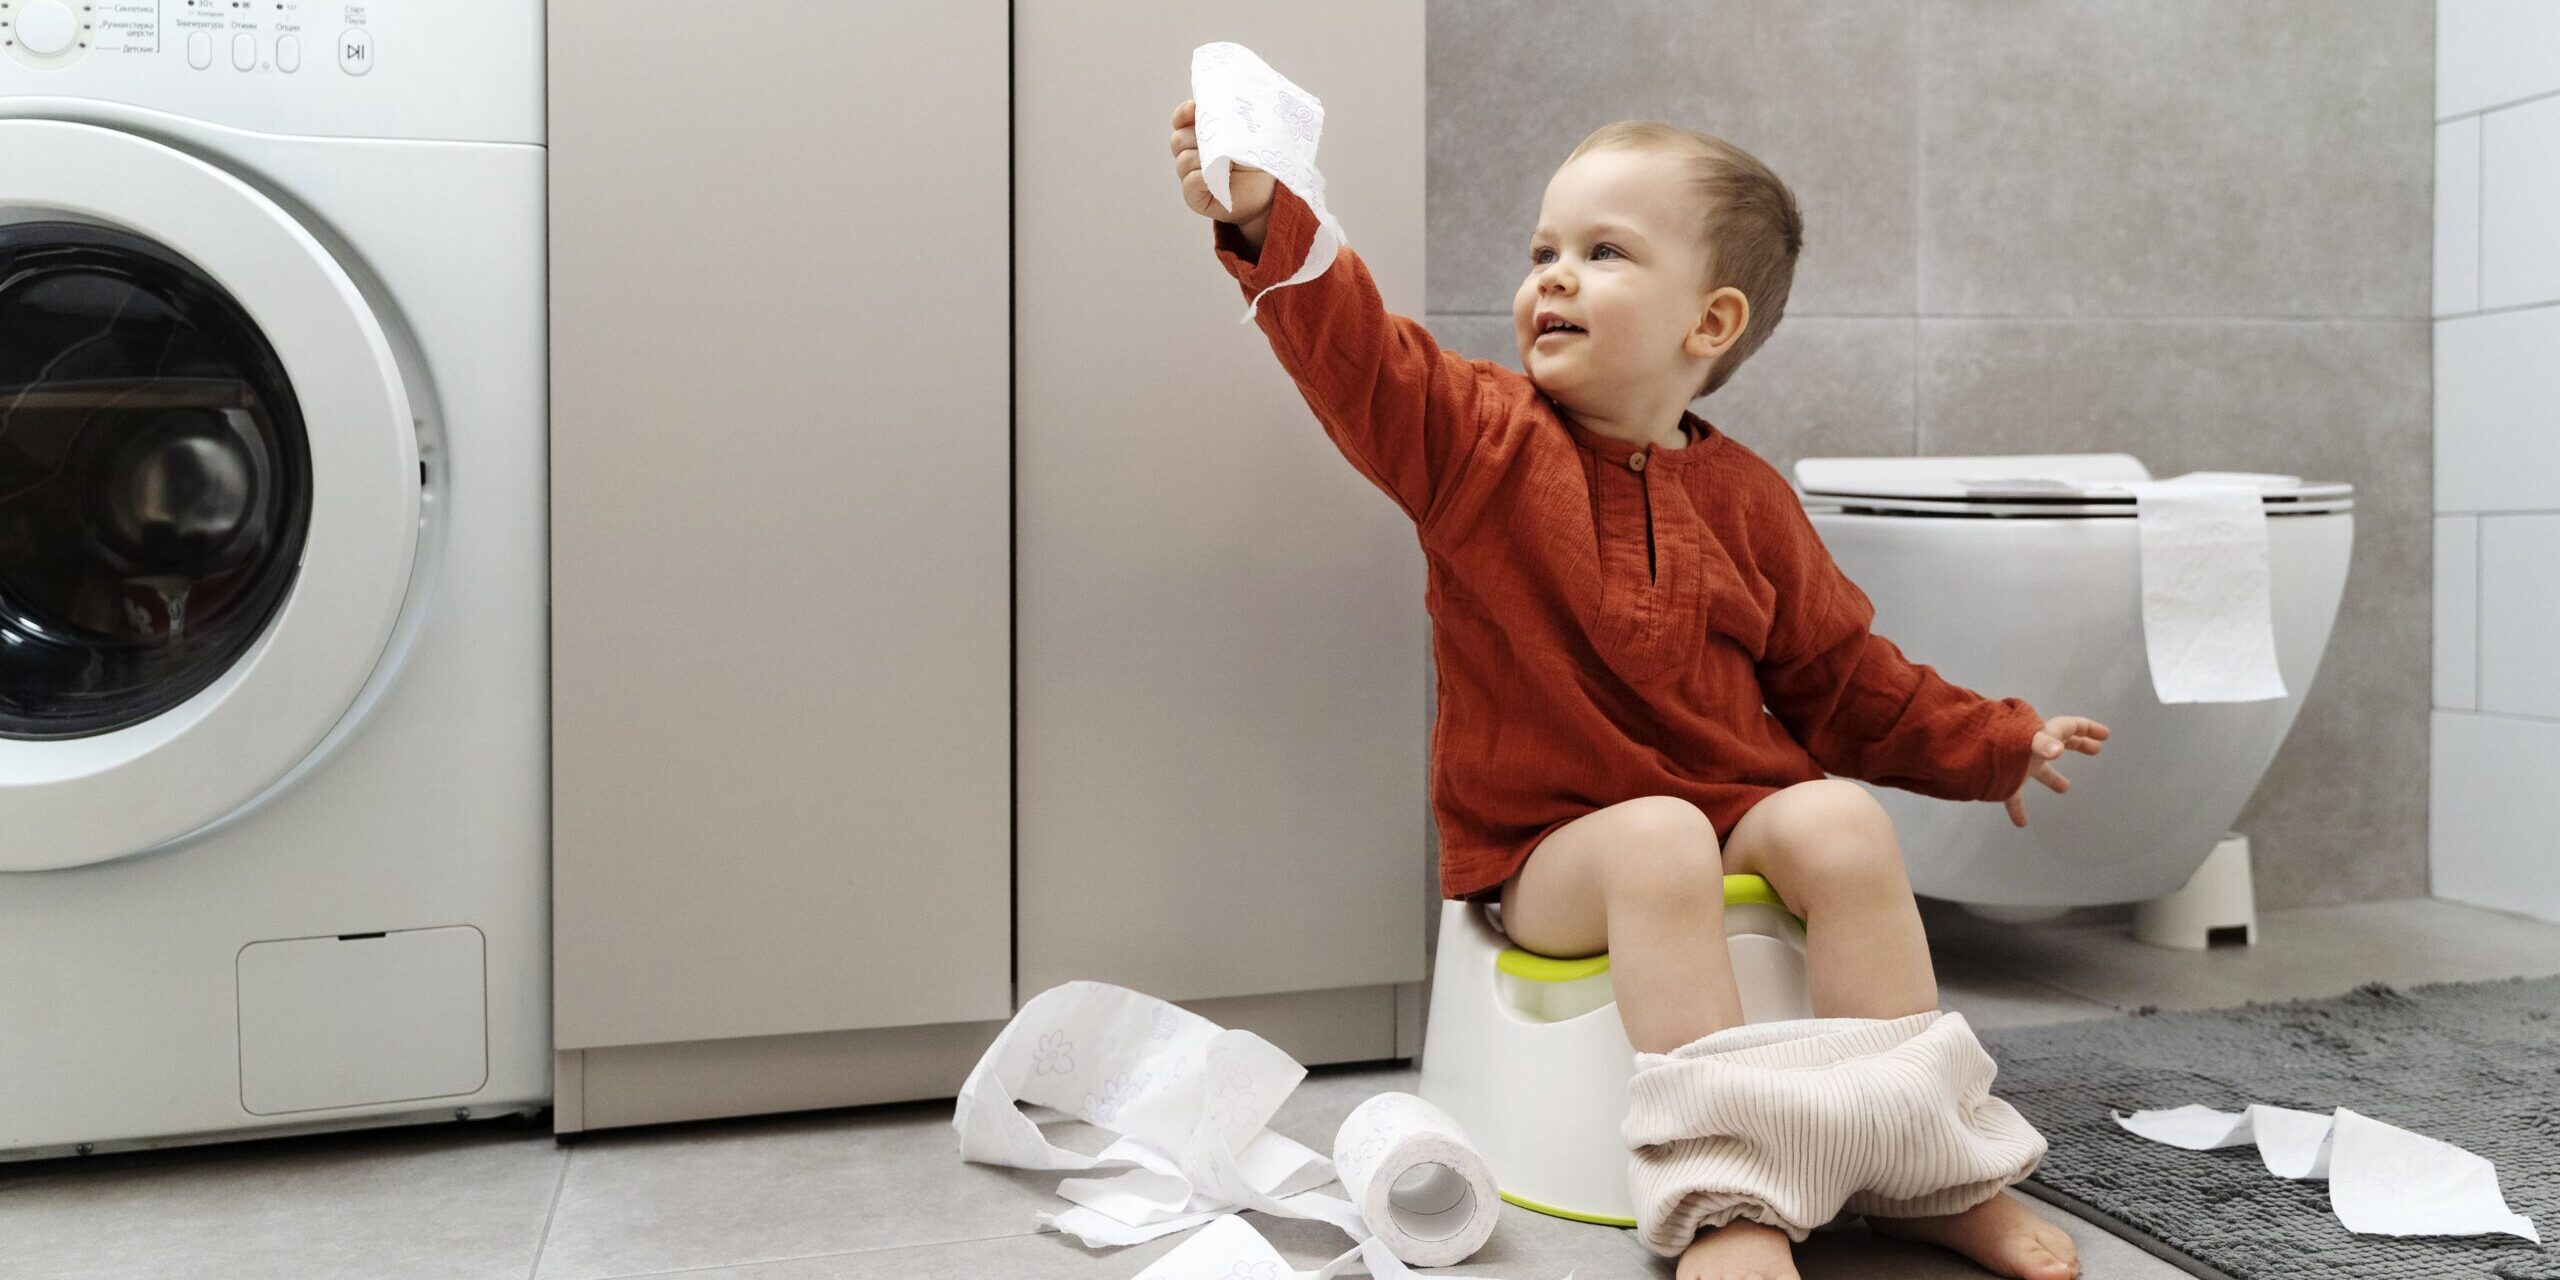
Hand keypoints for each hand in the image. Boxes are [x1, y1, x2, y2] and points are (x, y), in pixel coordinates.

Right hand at [1172, 99, 1274, 229]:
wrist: (1268, 191)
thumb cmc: (1256, 159)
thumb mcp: (1245, 133)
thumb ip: (1229, 120)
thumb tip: (1220, 107)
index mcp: (1199, 136)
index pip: (1181, 121)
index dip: (1183, 114)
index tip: (1193, 108)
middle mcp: (1191, 155)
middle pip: (1178, 140)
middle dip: (1196, 137)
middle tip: (1221, 140)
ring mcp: (1191, 176)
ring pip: (1184, 160)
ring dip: (1206, 159)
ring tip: (1230, 163)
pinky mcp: (1196, 197)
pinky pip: (1190, 183)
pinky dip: (1201, 178)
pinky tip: (1218, 178)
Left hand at [2003, 715, 2108, 826]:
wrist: (1964, 754)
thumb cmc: (1996, 743)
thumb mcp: (2024, 741)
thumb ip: (2041, 744)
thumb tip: (2057, 750)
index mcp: (2040, 736)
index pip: (2069, 727)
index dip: (2087, 729)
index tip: (2104, 735)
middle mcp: (2030, 749)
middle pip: (2060, 743)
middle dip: (2079, 745)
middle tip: (2096, 750)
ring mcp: (2017, 765)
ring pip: (2040, 771)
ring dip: (2053, 778)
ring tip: (2065, 788)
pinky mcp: (2003, 782)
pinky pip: (2014, 798)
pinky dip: (2018, 810)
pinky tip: (2022, 824)